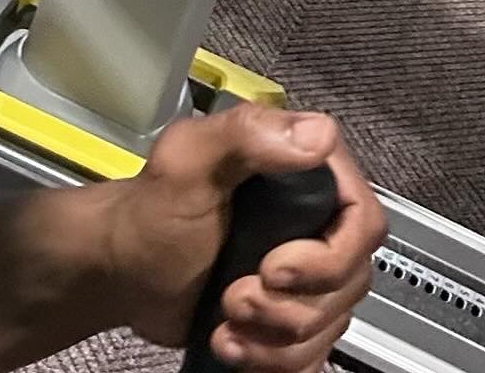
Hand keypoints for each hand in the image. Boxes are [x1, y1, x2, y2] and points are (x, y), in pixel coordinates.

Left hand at [105, 104, 384, 370]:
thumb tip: (317, 135)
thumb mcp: (188, 162)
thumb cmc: (150, 212)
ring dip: (277, 337)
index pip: (362, 219)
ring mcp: (307, 269)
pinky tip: (232, 343)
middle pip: (351, 280)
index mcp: (305, 170)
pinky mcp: (292, 311)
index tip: (273, 268)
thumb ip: (245, 135)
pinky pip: (314, 351)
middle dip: (292, 305)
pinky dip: (274, 359)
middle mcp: (315, 217)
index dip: (328, 257)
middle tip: (236, 297)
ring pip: (332, 322)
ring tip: (225, 319)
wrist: (123, 269)